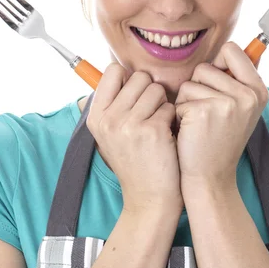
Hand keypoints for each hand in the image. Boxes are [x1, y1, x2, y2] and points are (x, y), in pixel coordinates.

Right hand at [86, 63, 182, 213]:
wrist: (149, 198)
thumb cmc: (136, 161)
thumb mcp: (111, 134)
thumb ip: (115, 103)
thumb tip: (124, 69)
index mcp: (95, 116)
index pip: (113, 70)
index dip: (130, 78)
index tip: (136, 94)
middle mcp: (108, 118)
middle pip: (139, 76)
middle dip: (150, 91)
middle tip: (150, 115)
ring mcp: (128, 124)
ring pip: (156, 89)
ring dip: (163, 105)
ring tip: (158, 126)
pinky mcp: (152, 130)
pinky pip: (169, 107)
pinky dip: (172, 120)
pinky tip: (166, 138)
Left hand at [174, 42, 268, 191]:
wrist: (210, 178)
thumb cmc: (218, 140)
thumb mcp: (239, 109)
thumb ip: (236, 79)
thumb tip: (235, 47)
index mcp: (258, 90)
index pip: (231, 50)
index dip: (216, 65)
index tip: (216, 86)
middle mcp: (247, 94)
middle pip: (205, 67)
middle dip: (198, 88)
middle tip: (207, 115)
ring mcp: (228, 103)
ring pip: (190, 83)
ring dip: (186, 102)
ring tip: (198, 124)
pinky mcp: (204, 111)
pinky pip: (181, 98)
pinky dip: (179, 114)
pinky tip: (191, 132)